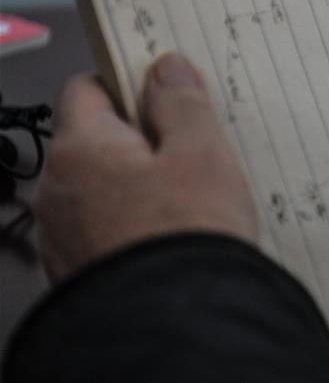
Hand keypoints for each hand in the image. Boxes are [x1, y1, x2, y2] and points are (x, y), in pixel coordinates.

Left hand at [37, 53, 257, 280]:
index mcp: (81, 151)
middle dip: (143, 138)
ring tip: (192, 197)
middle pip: (98, 141)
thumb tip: (167, 70)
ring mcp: (65, 237)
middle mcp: (58, 192)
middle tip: (193, 147)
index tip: (165, 88)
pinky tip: (175, 232)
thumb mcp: (201, 151)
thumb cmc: (187, 236)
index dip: (128, 81)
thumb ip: (182, 103)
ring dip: (140, 183)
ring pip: (104, 187)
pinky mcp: (82, 271)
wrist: (180, 327)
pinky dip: (136, 223)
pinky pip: (107, 228)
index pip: (87, 89)